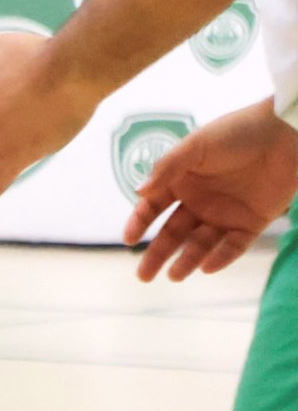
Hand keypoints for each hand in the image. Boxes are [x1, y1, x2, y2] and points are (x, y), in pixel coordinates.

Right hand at [133, 105, 297, 280]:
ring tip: (174, 277)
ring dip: (187, 260)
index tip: (129, 240)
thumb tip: (139, 192)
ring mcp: (225, 214)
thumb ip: (167, 168)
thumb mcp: (195, 146)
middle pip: (173, 232)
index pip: (153, 207)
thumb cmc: (235, 134)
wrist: (283, 135)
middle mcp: (199, 201)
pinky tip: (206, 268)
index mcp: (181, 181)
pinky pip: (234, 245)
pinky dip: (221, 257)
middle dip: (157, 254)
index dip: (140, 223)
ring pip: (201, 243)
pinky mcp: (252, 223)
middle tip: (144, 276)